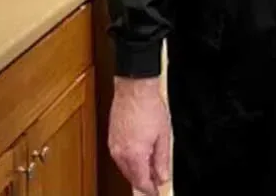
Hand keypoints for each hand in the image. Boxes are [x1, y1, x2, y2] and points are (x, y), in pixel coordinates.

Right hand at [108, 76, 171, 195]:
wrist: (134, 89)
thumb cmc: (149, 107)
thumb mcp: (164, 135)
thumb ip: (162, 159)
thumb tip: (163, 176)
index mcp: (134, 154)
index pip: (141, 181)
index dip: (150, 189)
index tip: (156, 192)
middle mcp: (120, 153)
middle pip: (131, 176)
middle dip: (144, 181)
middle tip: (156, 181)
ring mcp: (113, 146)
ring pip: (124, 167)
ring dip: (136, 170)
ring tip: (151, 167)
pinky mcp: (111, 139)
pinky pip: (120, 157)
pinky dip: (129, 160)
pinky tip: (139, 155)